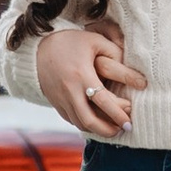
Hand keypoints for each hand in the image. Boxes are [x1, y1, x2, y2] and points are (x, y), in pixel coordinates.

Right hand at [36, 25, 144, 141]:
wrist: (38, 47)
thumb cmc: (70, 41)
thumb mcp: (94, 40)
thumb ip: (115, 52)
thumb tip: (131, 69)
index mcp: (81, 74)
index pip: (103, 100)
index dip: (118, 112)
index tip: (130, 117)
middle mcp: (70, 90)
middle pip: (89, 120)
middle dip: (109, 129)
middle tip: (125, 128)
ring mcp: (61, 99)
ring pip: (80, 124)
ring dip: (98, 130)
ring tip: (114, 129)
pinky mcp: (55, 103)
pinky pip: (72, 120)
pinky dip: (85, 124)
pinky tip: (97, 123)